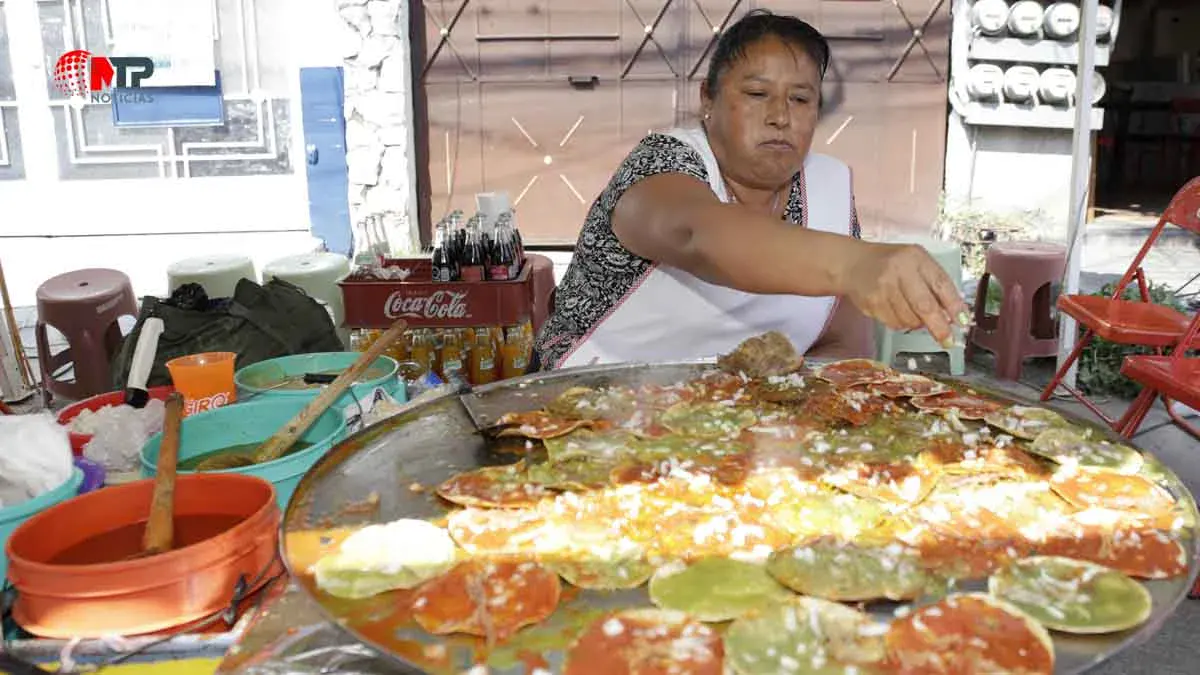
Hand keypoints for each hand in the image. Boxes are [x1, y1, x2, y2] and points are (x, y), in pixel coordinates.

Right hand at [841, 242, 967, 345]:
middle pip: (925, 306)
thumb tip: (954, 315)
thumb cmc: (892, 263)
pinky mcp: (871, 303)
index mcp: (915, 258)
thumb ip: (935, 284)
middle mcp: (898, 271)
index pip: (941, 284)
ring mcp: (882, 288)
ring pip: (909, 320)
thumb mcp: (916, 262)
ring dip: (917, 324)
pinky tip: (897, 310)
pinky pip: (894, 324)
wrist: (853, 264)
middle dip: (939, 327)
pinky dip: (901, 323)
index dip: (955, 306)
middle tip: (947, 340)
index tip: (963, 322)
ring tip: (913, 312)